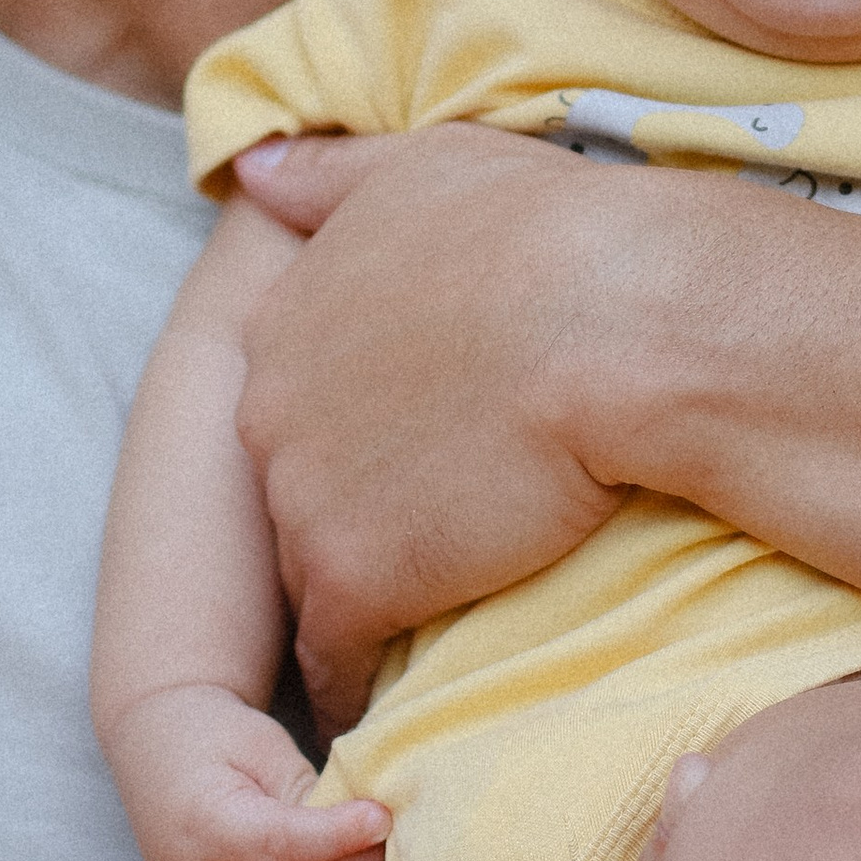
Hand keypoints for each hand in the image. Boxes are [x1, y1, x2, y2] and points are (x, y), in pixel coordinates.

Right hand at [111, 687, 389, 860]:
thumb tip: (369, 825)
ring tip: (389, 858)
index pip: (280, 843)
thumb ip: (306, 790)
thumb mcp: (260, 745)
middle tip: (402, 841)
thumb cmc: (214, 735)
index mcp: (198, 822)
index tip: (384, 817)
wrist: (156, 751)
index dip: (338, 836)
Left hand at [231, 129, 625, 733]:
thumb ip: (328, 174)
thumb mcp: (424, 161)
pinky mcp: (353, 581)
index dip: (352, 425)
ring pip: (309, 569)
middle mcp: (271, 405)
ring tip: (413, 621)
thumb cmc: (544, 227)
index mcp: (289, 311)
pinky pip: (335, 656)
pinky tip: (390, 699)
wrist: (613, 319)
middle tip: (421, 530)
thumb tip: (247, 165)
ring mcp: (304, 498)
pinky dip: (358, 678)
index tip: (402, 446)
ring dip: (352, 593)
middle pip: (293, 482)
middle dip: (343, 509)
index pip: (296, 395)